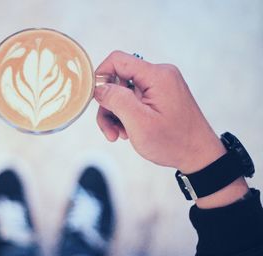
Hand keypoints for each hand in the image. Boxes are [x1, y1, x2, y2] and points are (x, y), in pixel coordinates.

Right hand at [94, 51, 248, 207]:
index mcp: (157, 76)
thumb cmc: (174, 142)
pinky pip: (135, 99)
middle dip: (109, 104)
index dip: (101, 76)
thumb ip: (116, 100)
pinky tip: (128, 131)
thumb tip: (99, 87)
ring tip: (119, 134)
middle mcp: (160, 75)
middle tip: (109, 129)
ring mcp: (161, 85)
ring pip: (124, 92)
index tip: (95, 99)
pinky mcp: (160, 95)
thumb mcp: (139, 123)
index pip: (118, 60)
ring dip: (116, 113)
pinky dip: (127, 114)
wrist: (199, 156)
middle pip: (119, 79)